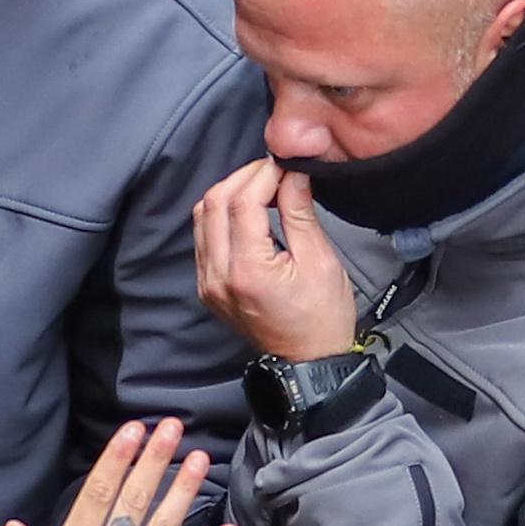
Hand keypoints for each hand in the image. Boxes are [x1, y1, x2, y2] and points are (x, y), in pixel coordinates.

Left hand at [191, 157, 361, 361]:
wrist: (307, 360)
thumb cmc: (321, 316)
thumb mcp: (320, 260)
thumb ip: (300, 212)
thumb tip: (293, 174)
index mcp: (247, 270)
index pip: (242, 201)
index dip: (264, 174)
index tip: (286, 165)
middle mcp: (217, 276)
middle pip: (213, 203)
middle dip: (243, 177)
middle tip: (274, 170)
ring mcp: (207, 283)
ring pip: (202, 218)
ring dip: (229, 193)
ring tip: (264, 187)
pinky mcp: (207, 286)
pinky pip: (203, 238)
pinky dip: (222, 215)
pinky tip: (249, 211)